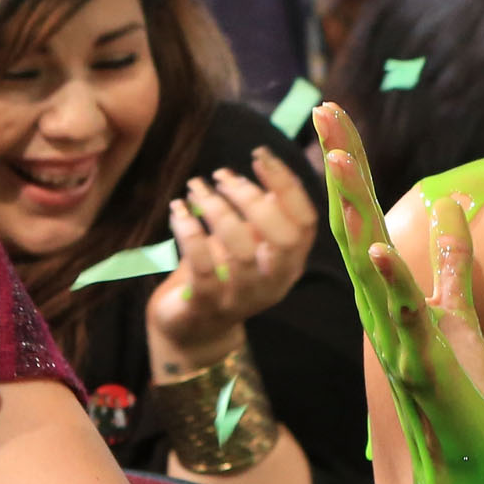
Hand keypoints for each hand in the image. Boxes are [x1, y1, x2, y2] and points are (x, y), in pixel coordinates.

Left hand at [146, 153, 319, 370]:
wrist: (192, 327)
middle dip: (250, 198)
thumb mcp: (248, 241)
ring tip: (195, 188)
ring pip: (240, 251)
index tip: (259, 156)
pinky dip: (189, 234)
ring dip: (216, 210)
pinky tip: (178, 211)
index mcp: (290, 263)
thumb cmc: (221, 272)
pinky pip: (202, 268)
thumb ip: (262, 212)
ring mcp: (242, 299)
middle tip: (220, 176)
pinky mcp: (207, 307)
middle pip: (281, 238)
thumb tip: (266, 165)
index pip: (305, 222)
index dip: (287, 185)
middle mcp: (274, 283)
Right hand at [313, 104, 483, 483]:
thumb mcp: (458, 313)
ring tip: (339, 162)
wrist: (461, 468)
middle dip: (341, 168)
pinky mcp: (420, 363)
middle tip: (324, 111)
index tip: (335, 115)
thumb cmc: (457, 394)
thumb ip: (449, 263)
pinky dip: (389, 280)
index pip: (364, 218)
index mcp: (387, 294)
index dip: (352, 167)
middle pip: (353, 226)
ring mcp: (395, 336)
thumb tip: (452, 206)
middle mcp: (379, 309)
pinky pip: (402, 314)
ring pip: (366, 264)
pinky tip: (377, 247)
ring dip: (353, 212)